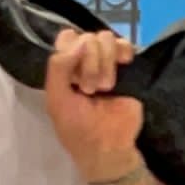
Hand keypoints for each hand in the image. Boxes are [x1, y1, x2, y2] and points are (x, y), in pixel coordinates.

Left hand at [44, 28, 142, 181]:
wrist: (108, 146)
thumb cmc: (77, 126)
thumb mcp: (57, 99)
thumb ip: (58, 67)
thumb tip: (82, 40)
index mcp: (64, 66)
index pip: (67, 38)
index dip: (71, 51)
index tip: (73, 76)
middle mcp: (84, 59)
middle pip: (87, 37)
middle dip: (88, 65)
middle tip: (89, 90)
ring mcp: (106, 62)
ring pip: (106, 38)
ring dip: (104, 64)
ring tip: (105, 88)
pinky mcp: (127, 67)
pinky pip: (125, 44)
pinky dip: (123, 51)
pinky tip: (123, 64)